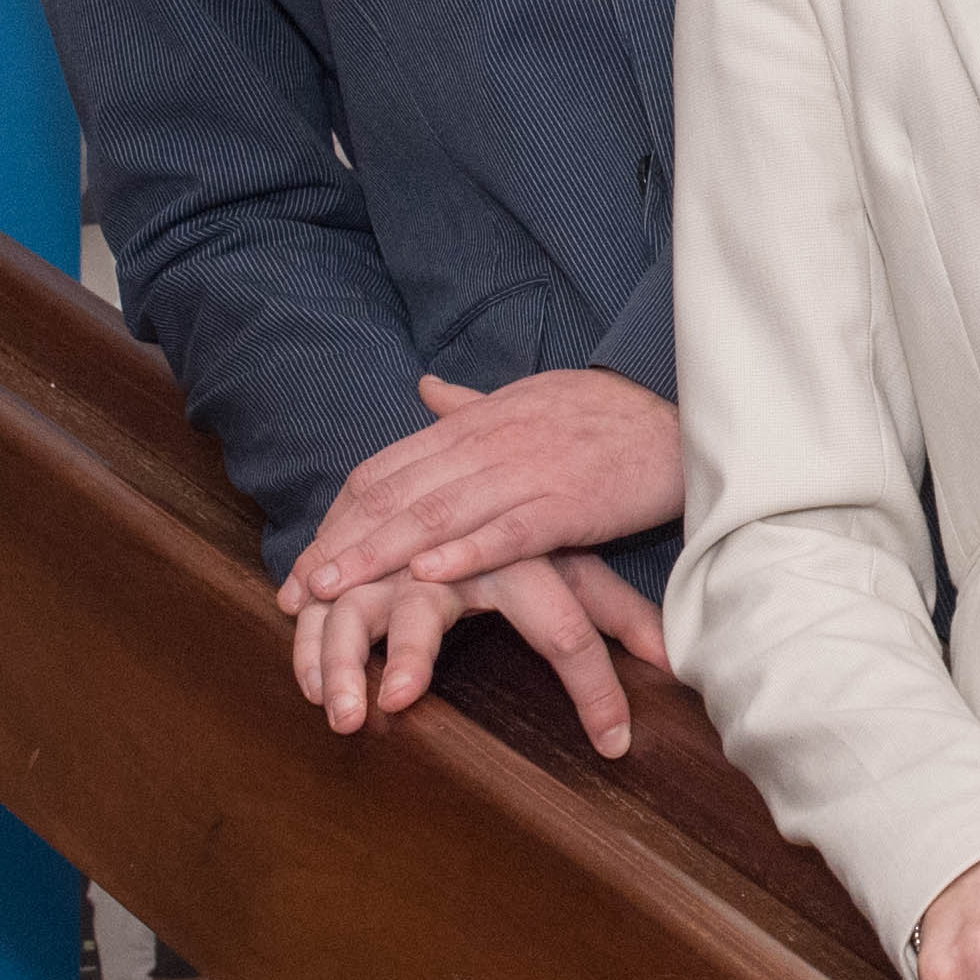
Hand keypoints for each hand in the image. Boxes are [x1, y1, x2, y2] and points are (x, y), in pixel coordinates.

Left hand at [284, 370, 684, 603]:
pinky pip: (509, 530)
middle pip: (399, 495)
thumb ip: (471, 405)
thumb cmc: (607, 415)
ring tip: (336, 590)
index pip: (387, 469)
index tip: (305, 559)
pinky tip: (426, 577)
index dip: (340, 516)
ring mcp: (529, 473)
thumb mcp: (530, 398)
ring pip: (440, 515)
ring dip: (382, 553)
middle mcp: (491, 444)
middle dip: (343, 543)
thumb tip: (425, 389)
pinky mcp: (571, 504)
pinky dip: (466, 552)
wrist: (682, 418)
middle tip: (297, 591)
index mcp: (476, 424)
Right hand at [287, 547, 664, 755]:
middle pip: (427, 603)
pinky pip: (325, 604)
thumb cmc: (533, 537)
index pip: (568, 623)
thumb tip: (676, 661)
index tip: (614, 743)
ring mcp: (396, 559)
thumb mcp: (579, 571)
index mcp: (524, 554)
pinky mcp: (358, 565)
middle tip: (399, 700)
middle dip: (409, 652)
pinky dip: (309, 642)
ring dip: (342, 656)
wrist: (480, 455)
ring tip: (342, 712)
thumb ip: (619, 617)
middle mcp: (453, 553)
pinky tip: (308, 688)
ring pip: (361, 605)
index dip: (595, 686)